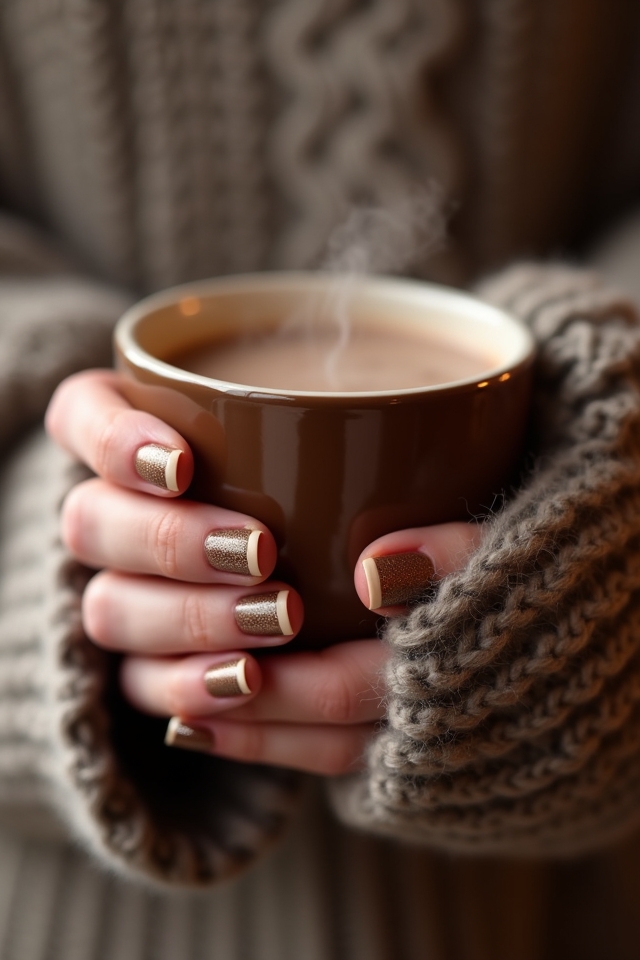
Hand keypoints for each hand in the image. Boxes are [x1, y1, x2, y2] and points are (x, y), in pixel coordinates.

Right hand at [46, 370, 479, 775]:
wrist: (419, 601)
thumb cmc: (431, 515)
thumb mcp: (458, 501)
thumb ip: (451, 527)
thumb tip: (383, 574)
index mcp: (167, 436)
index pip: (88, 413)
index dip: (113, 436)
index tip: (184, 463)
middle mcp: (139, 508)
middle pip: (92, 519)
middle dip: (167, 541)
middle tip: (258, 555)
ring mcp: (142, 587)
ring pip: (109, 608)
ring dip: (180, 623)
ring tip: (261, 647)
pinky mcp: (163, 660)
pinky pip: (145, 687)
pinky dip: (193, 694)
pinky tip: (240, 698)